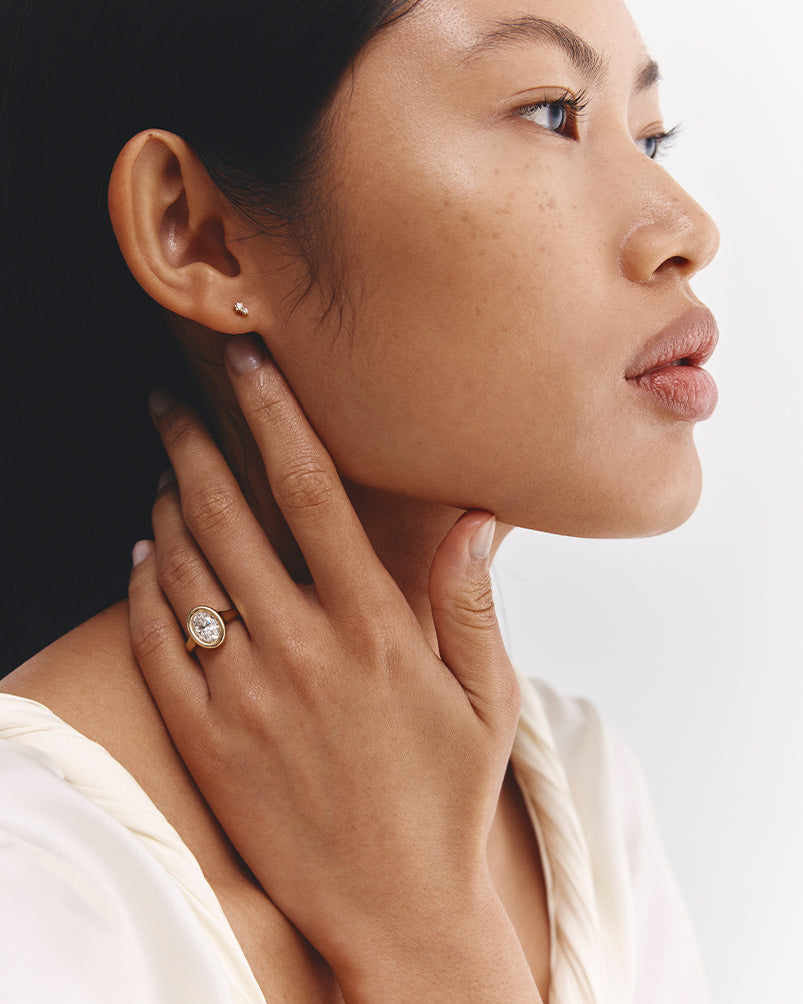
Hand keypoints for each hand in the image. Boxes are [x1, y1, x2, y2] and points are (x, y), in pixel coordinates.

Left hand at [128, 337, 537, 999]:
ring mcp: (245, 696)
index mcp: (375, 628)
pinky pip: (152, 645)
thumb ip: (471, 600)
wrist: (396, 909)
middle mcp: (302, 650)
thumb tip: (475, 516)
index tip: (249, 365)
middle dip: (191, 442)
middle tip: (169, 397)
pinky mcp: (206, 742)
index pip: (313, 493)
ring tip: (161, 470)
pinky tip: (140, 556)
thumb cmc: (446, 797)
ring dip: (164, 507)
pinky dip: (139, 588)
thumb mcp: (487, 698)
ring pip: (182, 571)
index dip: (276, 417)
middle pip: (228, 516)